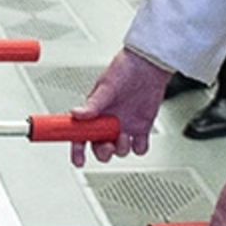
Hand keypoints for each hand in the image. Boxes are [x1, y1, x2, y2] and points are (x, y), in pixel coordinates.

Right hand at [69, 48, 170, 165]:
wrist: (149, 66)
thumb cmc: (124, 70)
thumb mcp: (106, 87)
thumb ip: (93, 104)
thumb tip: (76, 114)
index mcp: (95, 113)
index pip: (81, 134)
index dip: (77, 149)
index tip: (78, 160)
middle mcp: (108, 122)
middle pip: (100, 147)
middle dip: (102, 152)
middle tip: (107, 146)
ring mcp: (124, 126)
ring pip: (119, 150)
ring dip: (121, 148)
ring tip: (125, 136)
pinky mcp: (141, 128)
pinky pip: (139, 147)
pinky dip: (139, 147)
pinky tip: (138, 138)